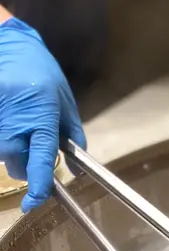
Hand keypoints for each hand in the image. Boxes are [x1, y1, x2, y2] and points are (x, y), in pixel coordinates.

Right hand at [0, 18, 85, 211]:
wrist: (9, 46)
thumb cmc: (42, 73)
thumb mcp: (65, 102)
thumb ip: (73, 136)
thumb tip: (78, 168)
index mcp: (41, 118)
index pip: (41, 161)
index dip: (40, 186)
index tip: (35, 204)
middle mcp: (15, 124)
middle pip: (18, 167)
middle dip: (27, 166)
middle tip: (35, 148)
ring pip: (4, 157)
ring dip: (14, 152)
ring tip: (21, 125)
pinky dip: (4, 141)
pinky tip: (10, 120)